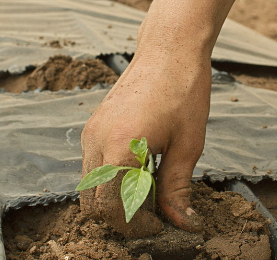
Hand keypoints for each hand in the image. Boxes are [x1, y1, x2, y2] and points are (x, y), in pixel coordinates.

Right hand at [80, 49, 210, 237]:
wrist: (169, 50)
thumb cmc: (183, 92)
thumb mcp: (187, 146)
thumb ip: (177, 189)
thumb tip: (182, 223)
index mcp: (119, 148)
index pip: (111, 208)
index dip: (135, 226)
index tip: (159, 227)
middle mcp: (96, 141)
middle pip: (92, 203)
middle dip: (119, 218)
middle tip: (153, 217)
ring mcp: (90, 133)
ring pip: (89, 187)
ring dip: (113, 200)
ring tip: (148, 195)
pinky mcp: (93, 127)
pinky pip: (92, 167)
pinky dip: (109, 181)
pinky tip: (139, 174)